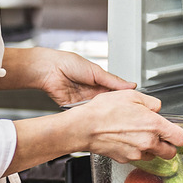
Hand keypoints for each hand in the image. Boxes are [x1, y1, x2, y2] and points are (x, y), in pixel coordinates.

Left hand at [0, 46, 135, 105]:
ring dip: (102, 113)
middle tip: (123, 113)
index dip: (123, 100)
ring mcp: (84, 101)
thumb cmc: (68, 63)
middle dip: (114, 109)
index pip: (116, 94)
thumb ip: (113, 81)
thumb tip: (131, 85)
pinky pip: (84, 115)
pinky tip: (96, 118)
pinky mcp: (74, 109)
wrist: (49, 70)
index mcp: (99, 82)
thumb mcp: (96, 71)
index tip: (132, 105)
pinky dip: (89, 117)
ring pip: (97, 111)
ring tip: (111, 116)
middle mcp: (92, 93)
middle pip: (108, 104)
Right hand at [64, 89, 182, 163]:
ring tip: (139, 135)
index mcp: (154, 125)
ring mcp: (137, 153)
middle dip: (168, 145)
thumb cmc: (104, 111)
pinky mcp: (125, 159)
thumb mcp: (131, 95)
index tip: (175, 132)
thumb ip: (151, 102)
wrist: (84, 127)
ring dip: (151, 148)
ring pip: (154, 156)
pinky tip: (127, 139)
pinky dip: (136, 151)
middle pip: (170, 152)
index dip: (179, 135)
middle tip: (160, 135)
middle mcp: (148, 142)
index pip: (180, 138)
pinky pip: (138, 157)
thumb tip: (157, 107)